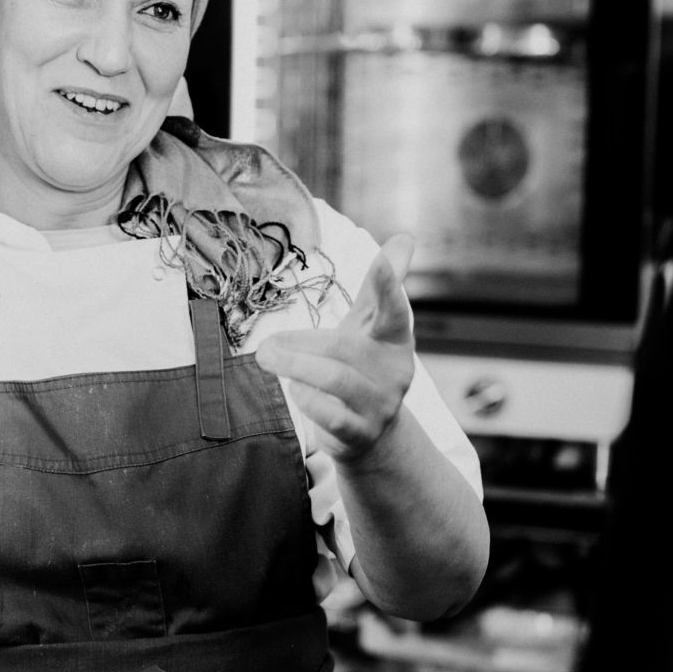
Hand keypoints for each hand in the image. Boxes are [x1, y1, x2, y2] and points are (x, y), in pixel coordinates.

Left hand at [254, 233, 415, 463]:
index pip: (394, 310)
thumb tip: (405, 237)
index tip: (382, 262)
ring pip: (337, 380)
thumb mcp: (371, 326)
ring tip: (267, 359)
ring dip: (297, 367)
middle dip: (302, 343)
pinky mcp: (360, 433)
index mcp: (396, 339)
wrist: (374, 434)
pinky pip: (331, 414)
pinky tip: (294, 390)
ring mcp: (379, 404)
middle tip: (267, 345)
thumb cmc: (365, 367)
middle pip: (345, 347)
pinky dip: (307, 399)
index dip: (388, 287)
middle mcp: (394, 371)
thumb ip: (380, 287)